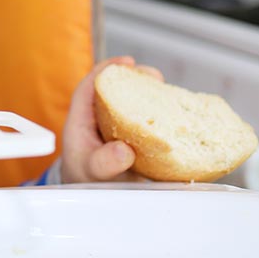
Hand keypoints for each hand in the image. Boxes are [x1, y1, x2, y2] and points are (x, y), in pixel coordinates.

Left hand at [59, 56, 161, 183]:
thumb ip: (103, 162)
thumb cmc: (84, 179)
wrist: (90, 194)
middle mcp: (99, 117)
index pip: (89, 85)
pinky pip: (146, 120)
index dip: (107, 69)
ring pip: (132, 102)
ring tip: (169, 93)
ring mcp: (117, 125)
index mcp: (81, 119)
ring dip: (150, 95)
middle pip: (115, 88)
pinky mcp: (133, 137)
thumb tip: (124, 151)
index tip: (126, 63)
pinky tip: (176, 115)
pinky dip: (160, 115)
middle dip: (136, 78)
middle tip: (154, 77)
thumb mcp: (91, 171)